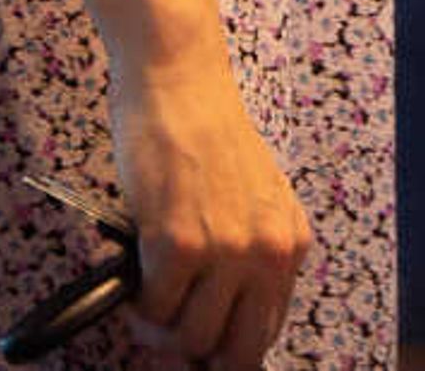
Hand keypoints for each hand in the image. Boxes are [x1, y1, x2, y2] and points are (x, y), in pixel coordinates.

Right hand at [109, 53, 313, 368]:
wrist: (179, 81)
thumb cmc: (206, 134)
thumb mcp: (252, 199)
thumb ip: (246, 256)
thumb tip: (216, 320)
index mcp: (290, 244)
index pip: (265, 334)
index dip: (226, 352)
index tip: (199, 346)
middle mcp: (268, 253)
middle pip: (238, 353)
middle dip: (197, 354)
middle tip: (168, 333)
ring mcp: (225, 251)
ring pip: (190, 340)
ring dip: (159, 331)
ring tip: (145, 301)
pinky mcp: (178, 244)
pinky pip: (154, 310)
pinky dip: (137, 303)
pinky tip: (133, 278)